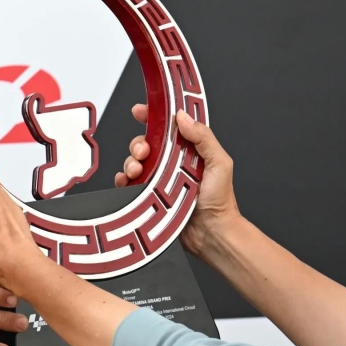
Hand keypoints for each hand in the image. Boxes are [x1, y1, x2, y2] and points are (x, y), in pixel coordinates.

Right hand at [115, 105, 239, 257]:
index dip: (153, 116)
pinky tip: (128, 181)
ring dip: (131, 161)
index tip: (141, 111)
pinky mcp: (150, 196)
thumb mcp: (220, 162)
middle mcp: (173, 163)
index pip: (168, 127)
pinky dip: (124, 180)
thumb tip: (183, 116)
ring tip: (138, 170)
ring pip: (135, 162)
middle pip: (147, 143)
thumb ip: (203, 137)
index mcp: (189, 151)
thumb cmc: (221, 202)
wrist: (212, 234)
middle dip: (139, 143)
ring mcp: (160, 180)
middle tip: (144, 151)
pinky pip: (129, 184)